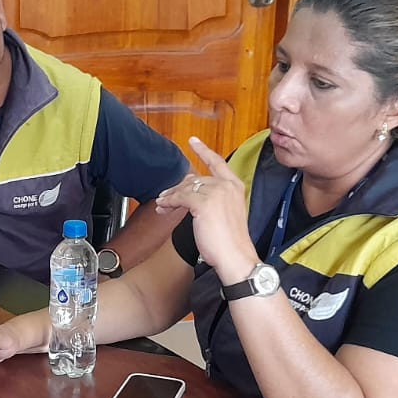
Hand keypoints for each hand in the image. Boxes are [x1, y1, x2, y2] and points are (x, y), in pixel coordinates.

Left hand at [153, 137, 259, 282]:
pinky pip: (181, 198)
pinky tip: (165, 208)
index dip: (203, 151)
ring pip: (186, 188)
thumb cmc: (230, 242)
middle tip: (164, 198)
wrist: (235, 257)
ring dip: (171, 196)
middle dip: (178, 189)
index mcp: (234, 186)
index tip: (192, 141)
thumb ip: (212, 200)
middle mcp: (226, 185)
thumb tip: (191, 193)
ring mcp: (216, 192)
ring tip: (162, 205)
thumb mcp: (225, 214)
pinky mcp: (204, 203)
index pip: (217, 163)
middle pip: (196, 179)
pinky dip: (170, 202)